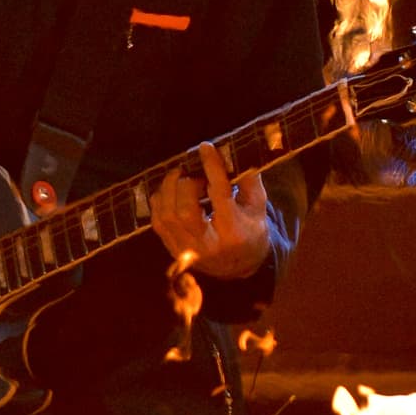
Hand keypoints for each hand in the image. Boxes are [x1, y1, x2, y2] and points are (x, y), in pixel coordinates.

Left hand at [150, 142, 271, 279]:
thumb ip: (249, 181)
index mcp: (234, 232)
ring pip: (167, 215)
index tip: (205, 147)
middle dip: (187, 183)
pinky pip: (157, 220)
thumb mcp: (258, 208)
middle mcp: (208, 245)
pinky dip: (160, 199)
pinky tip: (171, 190)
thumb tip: (233, 152)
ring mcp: (187, 250)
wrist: (237, 267)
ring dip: (170, 188)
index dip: (211, 167)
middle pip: (186, 210)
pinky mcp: (172, 248)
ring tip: (181, 177)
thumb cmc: (249, 231)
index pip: (219, 195)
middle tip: (194, 173)